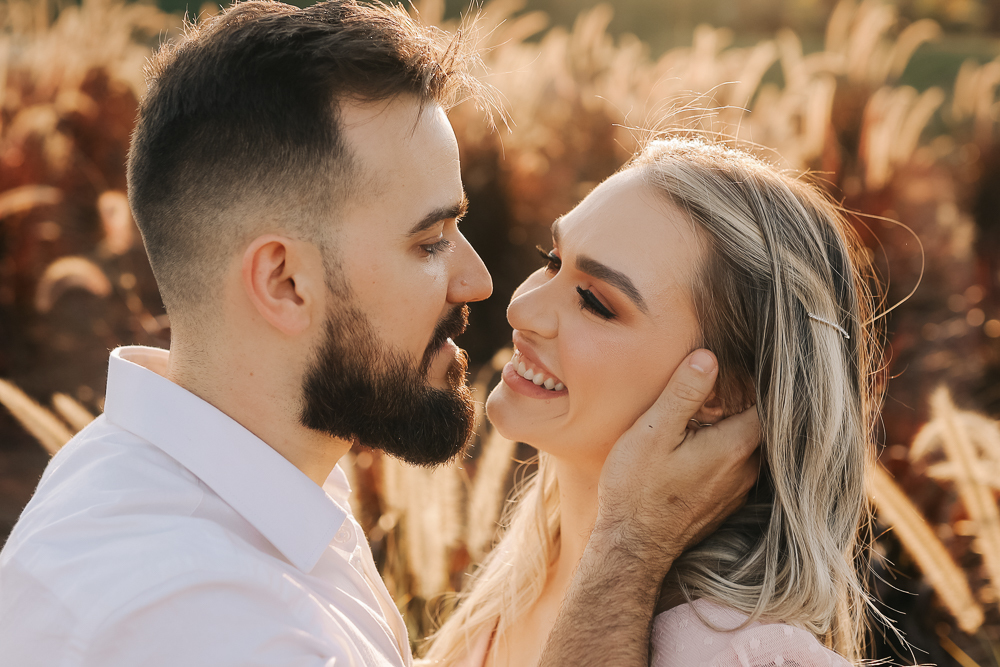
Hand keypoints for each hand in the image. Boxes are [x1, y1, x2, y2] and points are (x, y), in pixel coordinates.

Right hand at [595, 349, 759, 569]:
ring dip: (731, 427)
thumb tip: (709, 357)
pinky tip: (697, 446)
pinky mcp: (725, 503)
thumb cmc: (637, 489)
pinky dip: (724, 450)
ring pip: (747, 446)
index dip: (753, 380)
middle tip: (716, 384)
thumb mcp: (653, 432)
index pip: (766, 402)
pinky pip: (736, 466)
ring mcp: (738, 490)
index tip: (735, 366)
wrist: (631, 548)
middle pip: (758, 423)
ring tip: (704, 413)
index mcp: (734, 446)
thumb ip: (683, 393)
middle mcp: (746, 470)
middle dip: (740, 402)